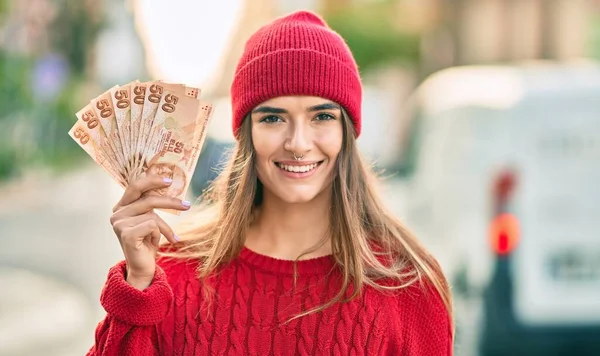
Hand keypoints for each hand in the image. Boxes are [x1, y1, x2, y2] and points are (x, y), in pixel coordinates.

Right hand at [110, 174, 190, 288]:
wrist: (143, 268)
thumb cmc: (148, 242)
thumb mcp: (150, 219)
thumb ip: (151, 203)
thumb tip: (166, 181)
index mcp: (121, 207)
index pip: (135, 186)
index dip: (152, 180)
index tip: (169, 180)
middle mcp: (117, 214)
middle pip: (147, 199)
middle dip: (170, 202)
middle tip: (187, 205)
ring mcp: (119, 224)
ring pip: (153, 215)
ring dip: (164, 227)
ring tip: (167, 237)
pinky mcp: (126, 234)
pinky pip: (153, 225)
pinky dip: (160, 234)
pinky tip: (153, 243)